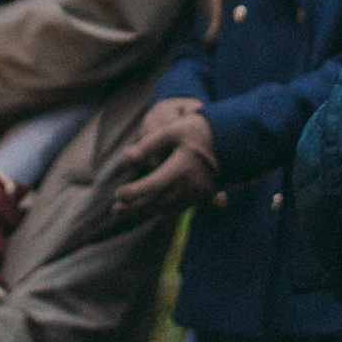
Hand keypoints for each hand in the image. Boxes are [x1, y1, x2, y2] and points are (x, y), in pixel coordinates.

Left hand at [112, 97, 217, 218]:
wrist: (226, 138)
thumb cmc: (194, 130)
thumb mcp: (171, 130)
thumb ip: (148, 144)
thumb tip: (126, 158)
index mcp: (182, 166)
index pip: (153, 185)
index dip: (134, 192)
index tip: (117, 193)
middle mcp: (190, 183)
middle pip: (157, 201)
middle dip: (134, 206)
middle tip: (116, 208)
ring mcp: (196, 192)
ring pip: (166, 208)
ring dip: (144, 211)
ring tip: (125, 210)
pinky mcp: (198, 195)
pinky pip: (176, 208)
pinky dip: (159, 210)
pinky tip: (145, 208)